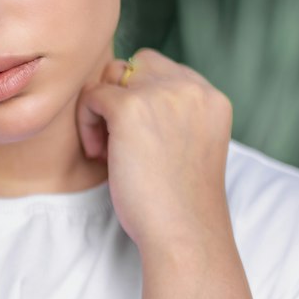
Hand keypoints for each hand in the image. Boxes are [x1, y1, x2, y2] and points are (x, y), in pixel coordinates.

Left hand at [75, 49, 233, 253]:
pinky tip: (99, 156)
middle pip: (137, 65)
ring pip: (111, 76)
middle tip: (119, 141)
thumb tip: (122, 91)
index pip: (163, 70)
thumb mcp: (190, 145)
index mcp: (211, 97)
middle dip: (121, 97)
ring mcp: (161, 94)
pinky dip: (87, 123)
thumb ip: (173, 114)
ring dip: (102, 108)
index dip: (142, 98)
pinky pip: (91, 96)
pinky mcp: (130, 108)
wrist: (184, 233)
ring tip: (108, 149)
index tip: (141, 138)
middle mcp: (191, 87)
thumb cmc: (181, 203)